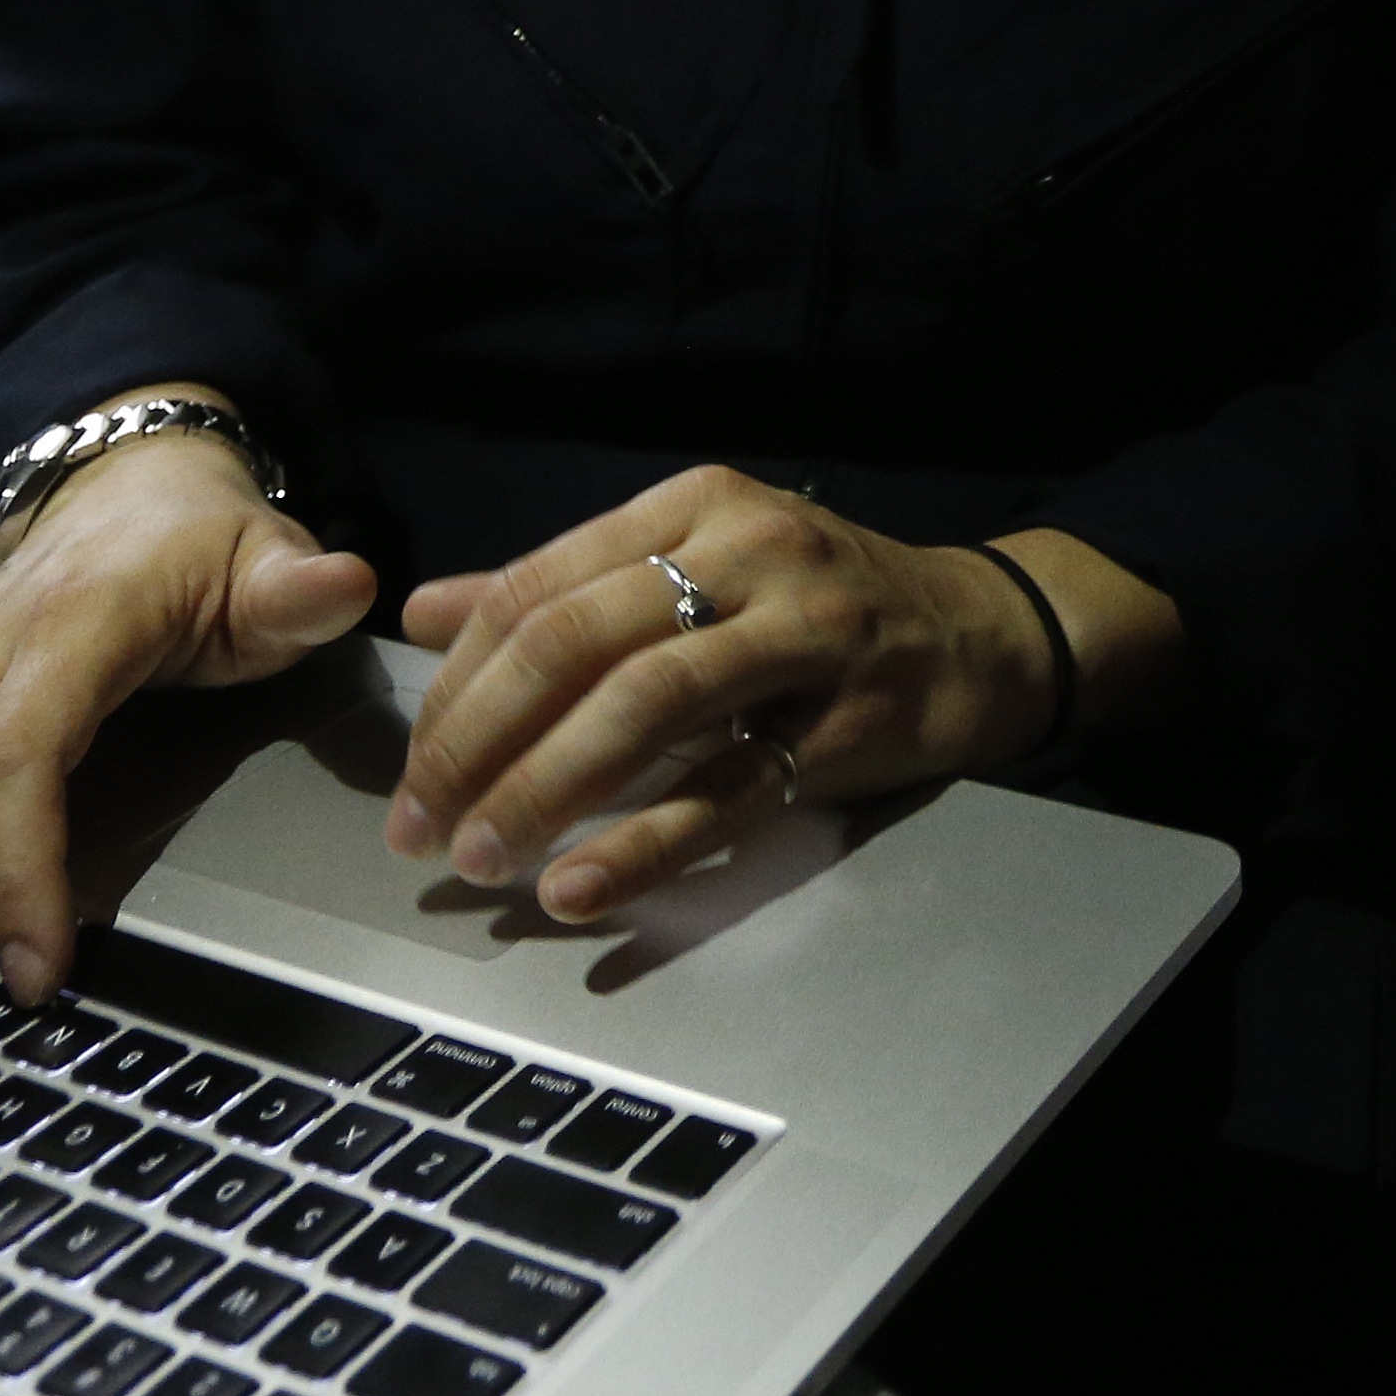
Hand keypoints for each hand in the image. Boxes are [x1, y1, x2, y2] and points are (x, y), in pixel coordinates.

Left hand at [388, 470, 1147, 922]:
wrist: (987, 630)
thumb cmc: (823, 603)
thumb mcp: (700, 565)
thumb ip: (567, 586)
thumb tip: (425, 613)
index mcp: (694, 506)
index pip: (538, 589)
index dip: (456, 687)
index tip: (409, 774)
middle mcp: (748, 551)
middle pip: (577, 641)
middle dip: (478, 743)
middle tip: (421, 829)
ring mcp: (806, 632)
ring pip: (646, 704)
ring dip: (544, 789)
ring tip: (484, 860)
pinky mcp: (850, 719)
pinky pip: (731, 788)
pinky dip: (645, 844)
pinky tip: (579, 889)